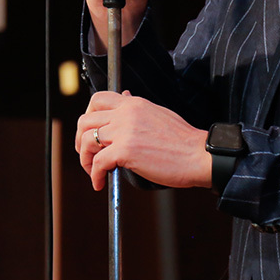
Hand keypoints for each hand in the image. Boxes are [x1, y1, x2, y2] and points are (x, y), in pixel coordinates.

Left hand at [74, 91, 210, 191]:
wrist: (199, 155)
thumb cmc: (183, 140)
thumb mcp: (158, 113)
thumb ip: (137, 109)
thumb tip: (124, 97)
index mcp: (133, 104)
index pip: (97, 99)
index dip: (88, 115)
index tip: (90, 130)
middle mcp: (125, 114)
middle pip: (85, 120)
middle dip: (81, 139)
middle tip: (87, 154)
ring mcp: (124, 131)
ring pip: (88, 141)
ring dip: (86, 159)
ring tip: (93, 171)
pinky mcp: (125, 151)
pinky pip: (98, 162)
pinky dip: (95, 175)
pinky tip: (100, 183)